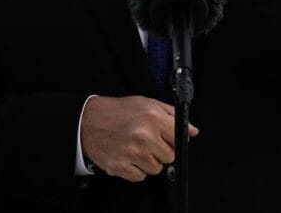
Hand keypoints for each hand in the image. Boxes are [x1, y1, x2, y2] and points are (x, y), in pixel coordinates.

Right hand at [80, 95, 198, 181]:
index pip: (179, 138)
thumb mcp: (146, 104)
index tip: (165, 137)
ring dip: (148, 161)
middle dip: (160, 150)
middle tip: (146, 141)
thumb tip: (192, 131)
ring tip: (135, 147)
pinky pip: (140, 177)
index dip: (172, 138)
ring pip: (156, 168)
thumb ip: (171, 115)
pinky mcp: (121, 166)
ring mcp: (132, 152)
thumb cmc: (117, 112)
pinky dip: (135, 170)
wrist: (88, 121)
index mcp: (152, 117)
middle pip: (169, 156)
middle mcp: (143, 135)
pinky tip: (128, 156)